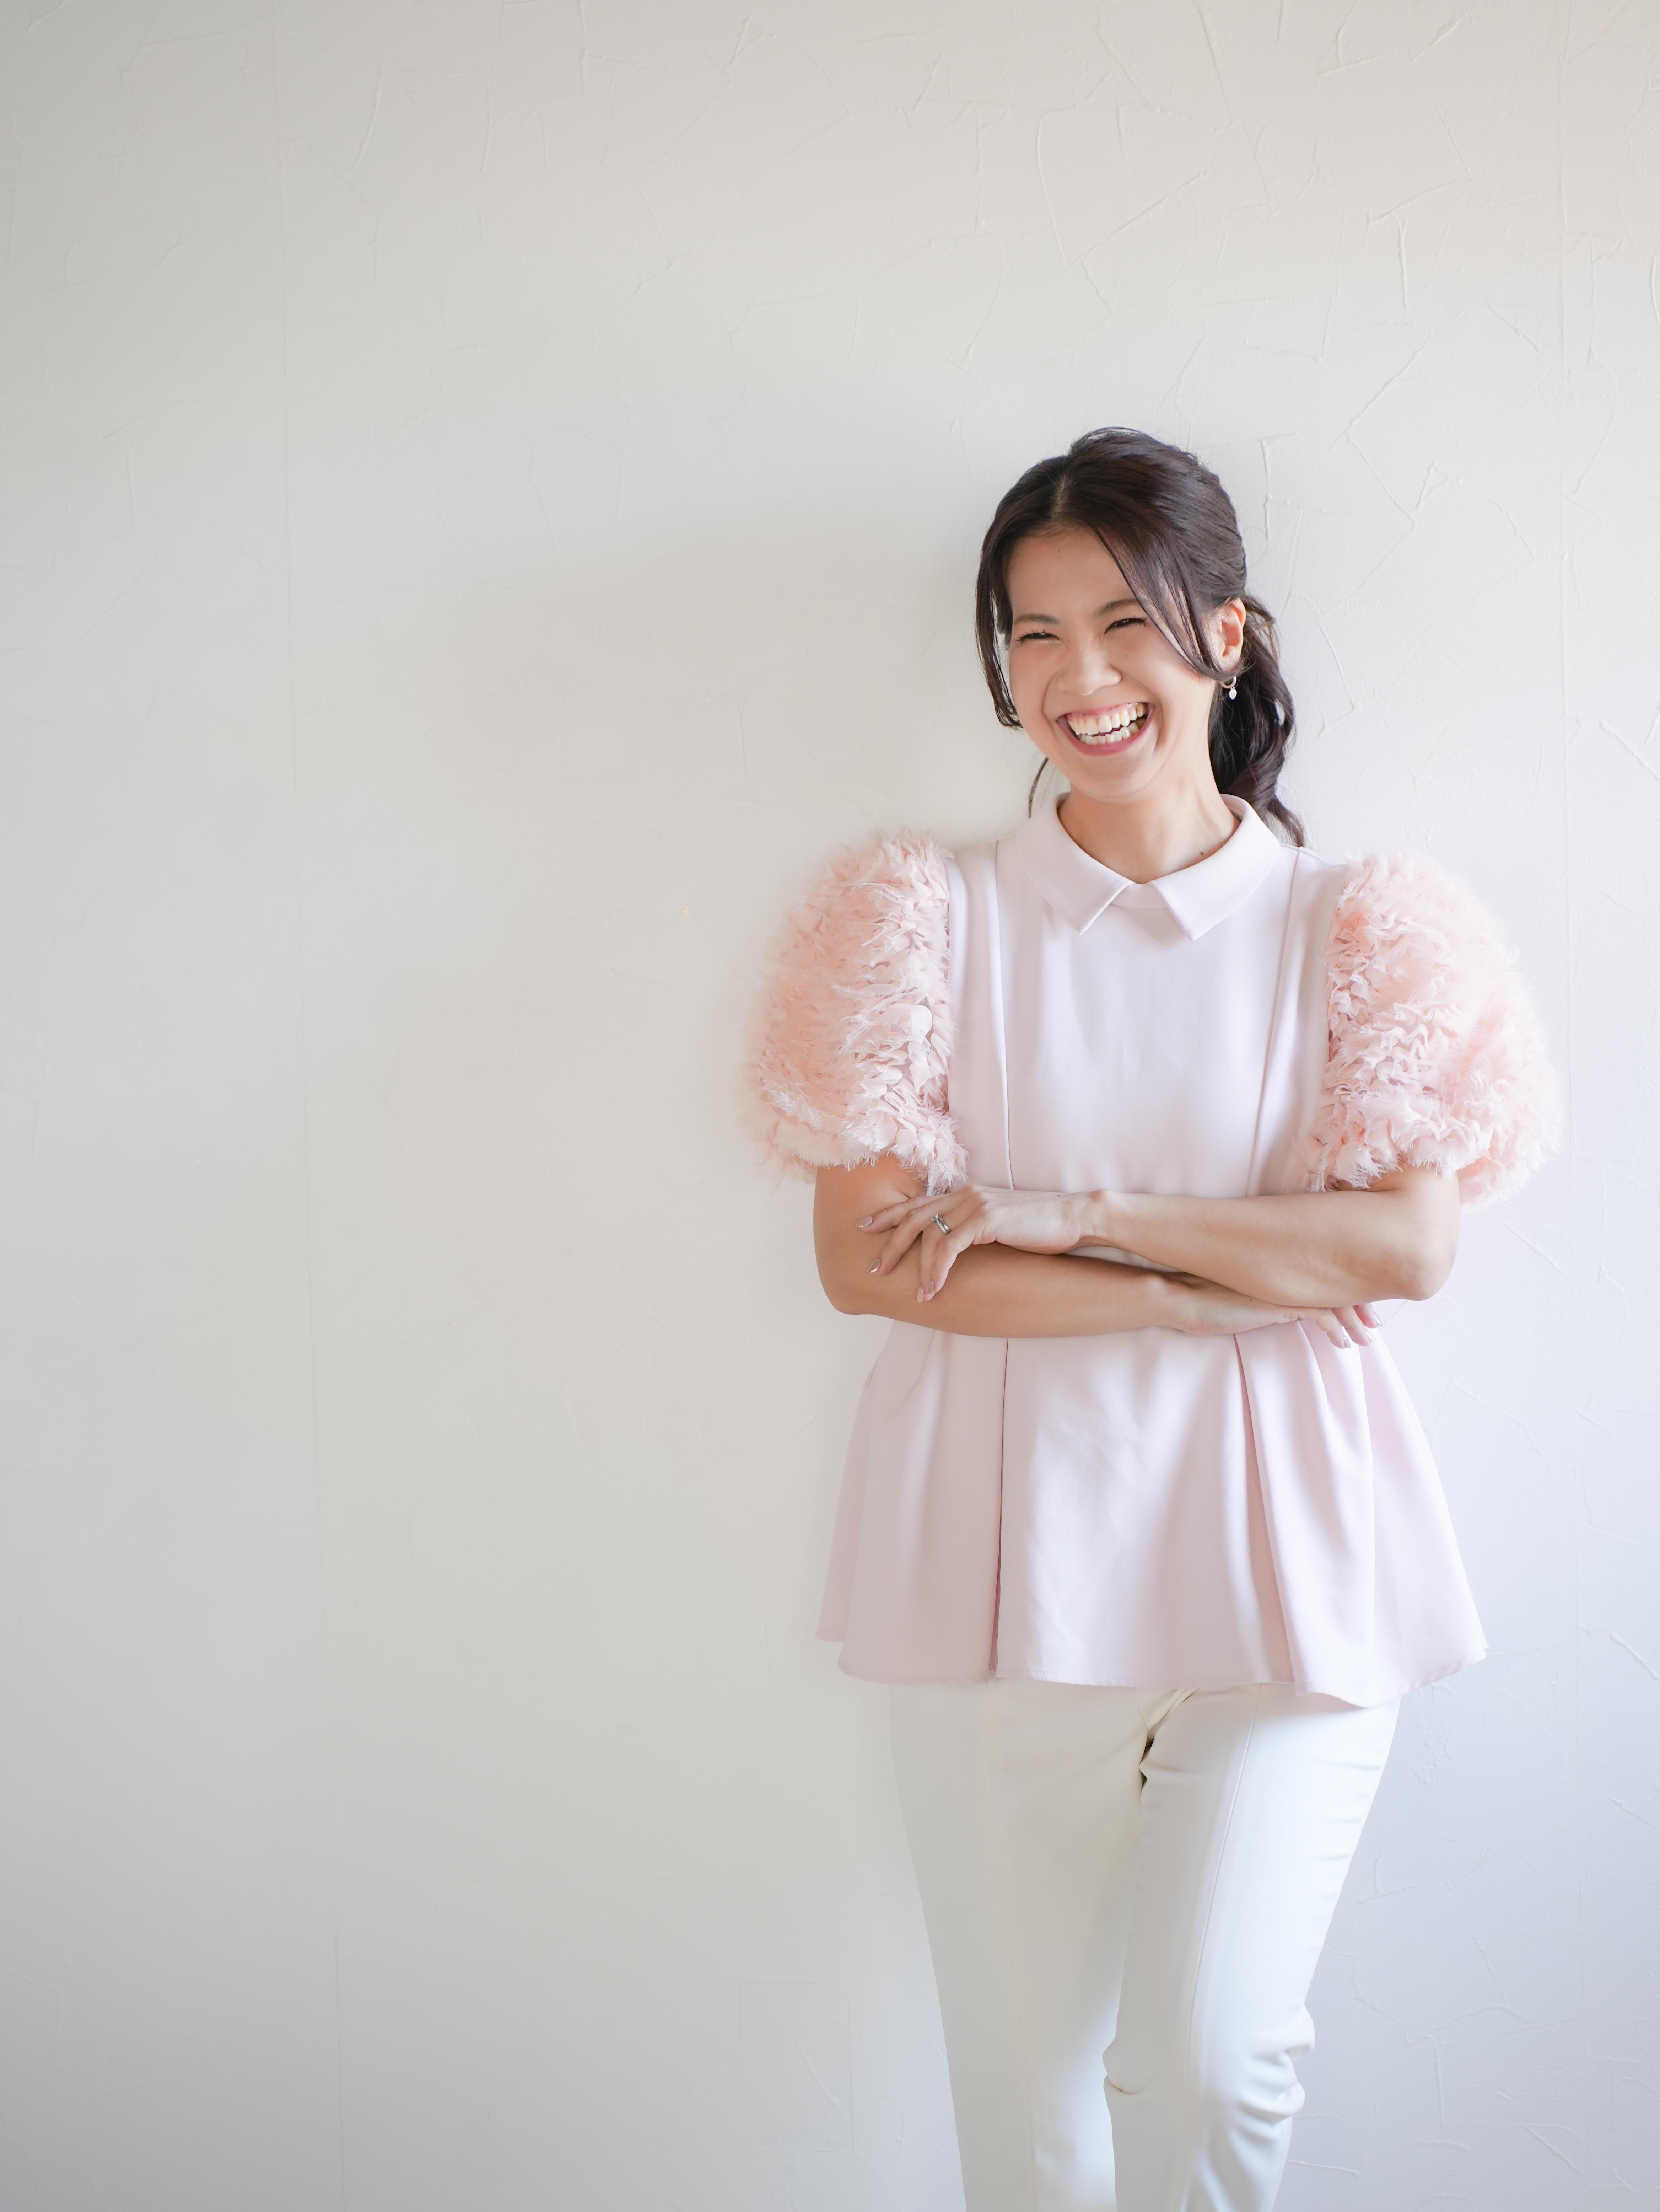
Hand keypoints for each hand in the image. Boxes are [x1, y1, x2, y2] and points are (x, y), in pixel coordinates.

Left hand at [860, 1185, 1086, 1300]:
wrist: (1074, 1219)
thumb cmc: (1039, 1227)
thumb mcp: (998, 1225)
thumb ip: (973, 1229)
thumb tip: (953, 1249)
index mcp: (965, 1193)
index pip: (918, 1202)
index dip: (889, 1214)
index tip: (866, 1227)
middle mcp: (966, 1194)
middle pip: (914, 1216)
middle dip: (890, 1243)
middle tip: (875, 1267)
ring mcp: (975, 1204)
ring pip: (929, 1234)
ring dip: (918, 1268)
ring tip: (915, 1294)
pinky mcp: (986, 1219)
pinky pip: (949, 1246)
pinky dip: (937, 1270)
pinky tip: (934, 1289)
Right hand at [1165, 1274, 1382, 1350]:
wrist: (1184, 1297)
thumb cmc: (1207, 1295)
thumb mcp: (1245, 1290)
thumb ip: (1269, 1291)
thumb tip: (1286, 1302)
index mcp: (1282, 1262)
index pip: (1327, 1270)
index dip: (1349, 1287)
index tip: (1362, 1305)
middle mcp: (1289, 1269)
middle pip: (1339, 1283)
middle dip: (1360, 1306)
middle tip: (1373, 1323)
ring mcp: (1286, 1285)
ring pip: (1336, 1301)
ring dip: (1354, 1322)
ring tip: (1365, 1339)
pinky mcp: (1280, 1303)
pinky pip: (1321, 1316)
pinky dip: (1336, 1331)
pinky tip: (1342, 1344)